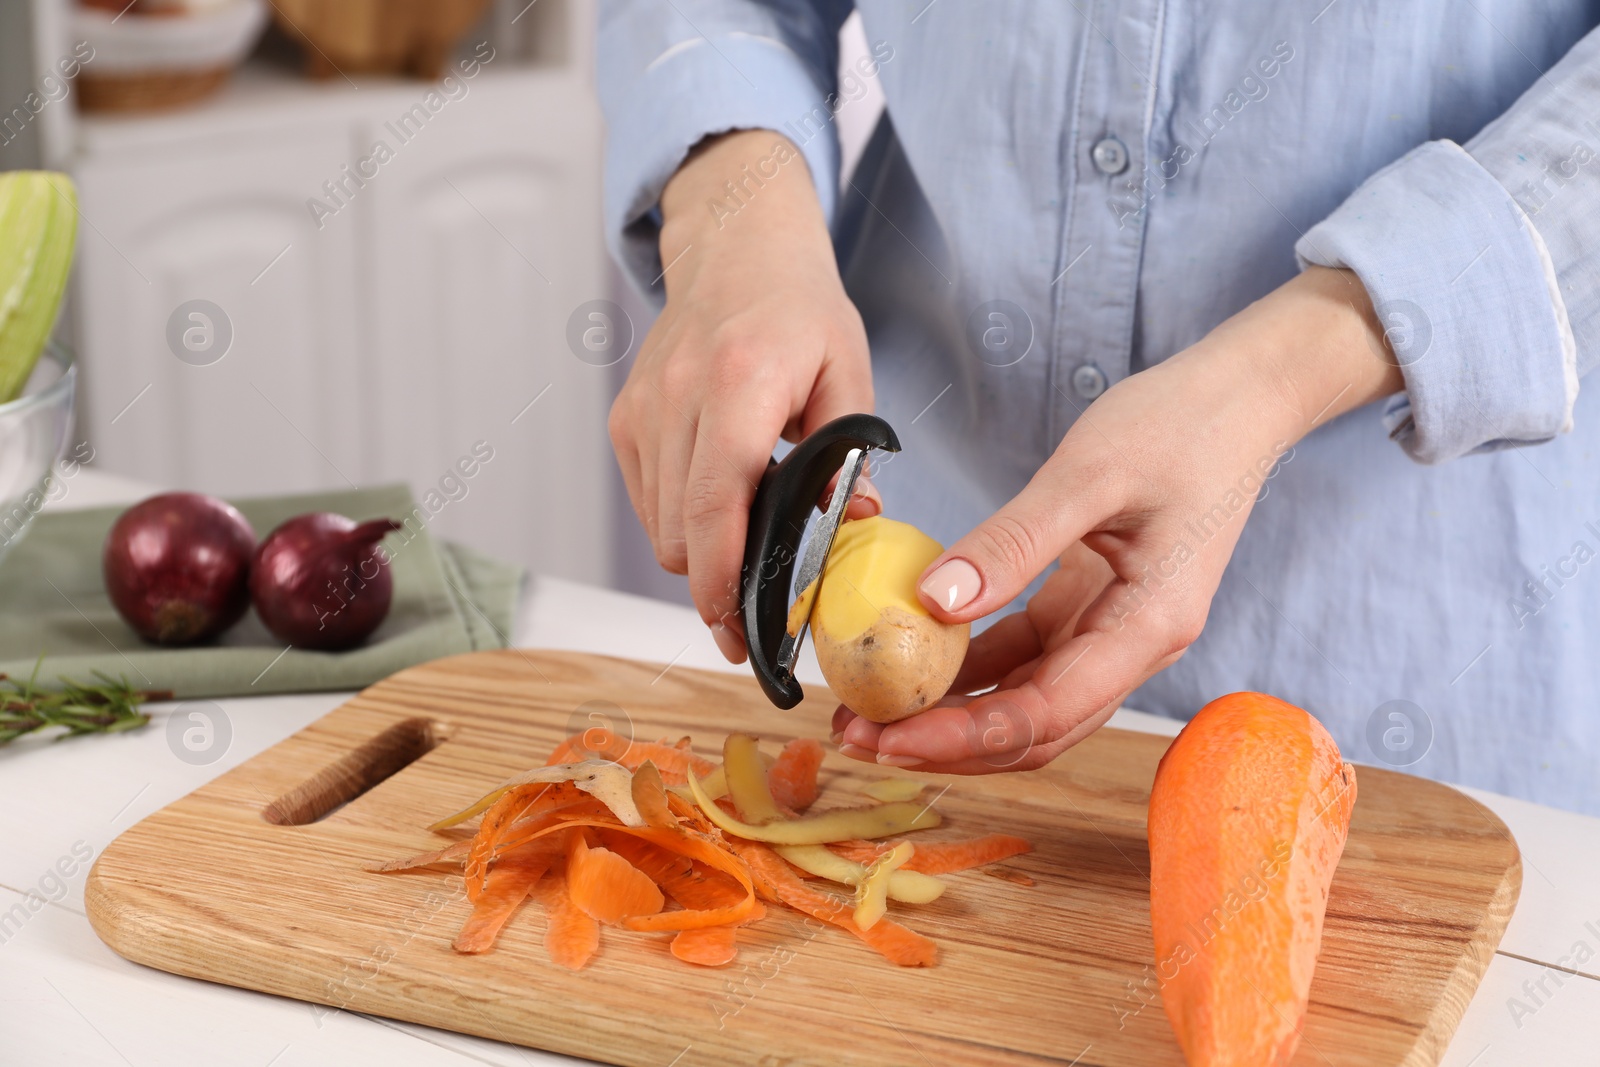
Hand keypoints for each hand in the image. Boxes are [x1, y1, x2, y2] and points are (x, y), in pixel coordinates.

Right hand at [610, 130, 877, 661]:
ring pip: (658, 527)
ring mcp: (643, 408)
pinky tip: (719, 506)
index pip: (716, 502)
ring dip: (699, 556)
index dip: (724, 578)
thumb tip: (853, 524)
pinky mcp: (624, 418)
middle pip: (680, 533)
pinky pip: (647, 501)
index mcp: (739, 381)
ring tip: (745, 557)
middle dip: (715, 587)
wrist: (734, 246)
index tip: (740, 629)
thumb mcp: (848, 370)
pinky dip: (680, 521)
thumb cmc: (798, 308)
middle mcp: (678, 396)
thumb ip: (851, 453)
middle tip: (756, 617)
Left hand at [832, 267, 1404, 772]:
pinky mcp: (1092, 606)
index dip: (964, 736)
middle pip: (1034, 729)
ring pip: (1026, 701)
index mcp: (1150, 626)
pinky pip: (1025, 656)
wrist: (1240, 398)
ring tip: (872, 710)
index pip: (1047, 713)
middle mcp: (1135, 646)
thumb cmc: (1184, 424)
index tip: (890, 737)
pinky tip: (914, 659)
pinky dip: (971, 668)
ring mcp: (1114, 630)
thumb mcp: (1090, 474)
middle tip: (859, 737)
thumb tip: (932, 602)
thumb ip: (1014, 542)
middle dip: (946, 742)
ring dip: (952, 713)